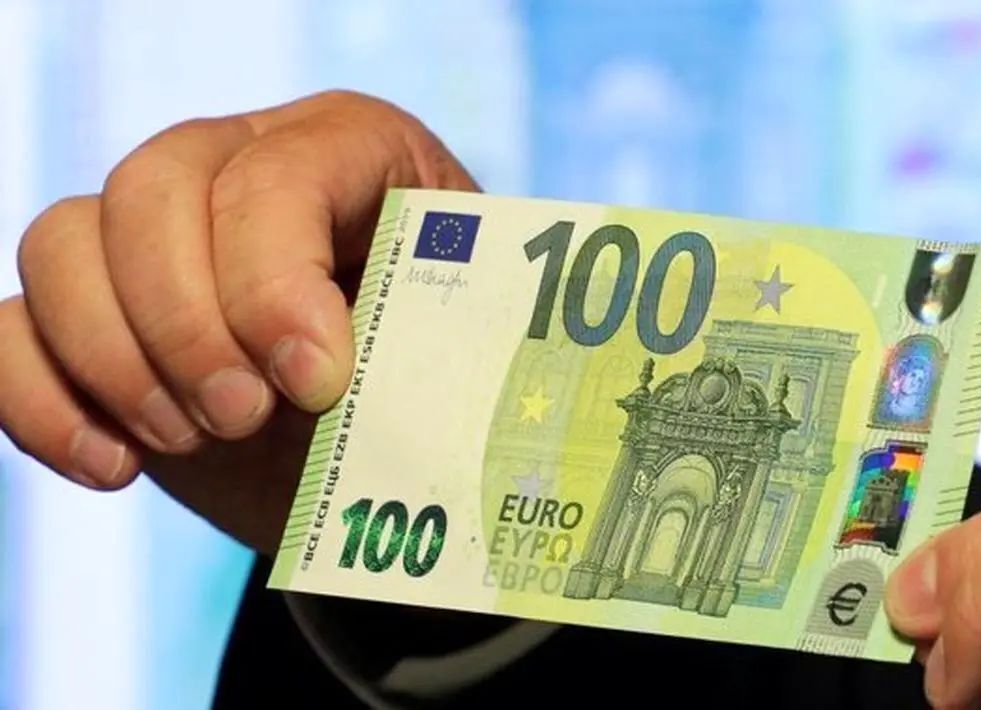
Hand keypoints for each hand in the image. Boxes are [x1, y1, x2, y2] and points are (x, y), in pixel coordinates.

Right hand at [1, 90, 477, 552]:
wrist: (385, 446)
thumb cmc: (437, 384)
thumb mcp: (452, 354)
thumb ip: (418, 345)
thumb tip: (344, 376)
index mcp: (351, 149)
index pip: (275, 176)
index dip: (276, 281)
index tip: (314, 384)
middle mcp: (239, 163)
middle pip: (151, 190)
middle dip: (188, 322)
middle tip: (243, 418)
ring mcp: (153, 236)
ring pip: (60, 243)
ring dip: (115, 360)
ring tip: (193, 441)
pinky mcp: (92, 318)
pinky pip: (9, 328)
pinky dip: (39, 400)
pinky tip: (115, 467)